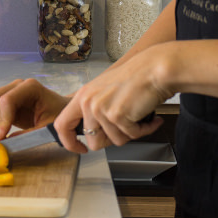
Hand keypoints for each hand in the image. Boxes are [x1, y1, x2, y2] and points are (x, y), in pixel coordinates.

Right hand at [0, 78, 69, 141]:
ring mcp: (8, 92)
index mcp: (30, 87)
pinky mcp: (2, 102)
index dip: (1, 120)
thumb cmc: (57, 114)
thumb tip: (5, 143)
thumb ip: (28, 134)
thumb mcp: (47, 126)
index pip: (7, 100)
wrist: (61, 109)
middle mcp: (16, 86)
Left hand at [54, 47, 169, 152]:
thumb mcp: (104, 90)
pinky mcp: (117, 116)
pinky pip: (132, 136)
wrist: (155, 69)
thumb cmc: (136, 77)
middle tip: (124, 128)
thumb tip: (94, 132)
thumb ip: (95, 108)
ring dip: (131, 132)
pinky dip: (145, 130)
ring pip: (115, 141)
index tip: (80, 148)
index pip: (62, 125)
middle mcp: (88, 103)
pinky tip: (150, 118)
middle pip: (93, 141)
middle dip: (111, 141)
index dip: (69, 142)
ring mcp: (101, 110)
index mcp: (82, 96)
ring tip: (139, 115)